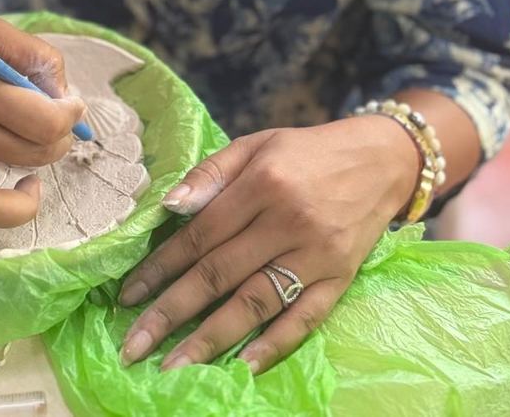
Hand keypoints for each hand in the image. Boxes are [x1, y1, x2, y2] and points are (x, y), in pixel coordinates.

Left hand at [118, 117, 418, 373]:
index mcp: (262, 184)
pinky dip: (274, 345)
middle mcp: (288, 222)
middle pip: (220, 274)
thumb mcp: (256, 143)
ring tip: (173, 367)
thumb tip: (169, 206)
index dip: (161, 267)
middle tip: (134, 345)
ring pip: (255, 303)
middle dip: (172, 312)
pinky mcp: (341, 279)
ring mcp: (317, 255)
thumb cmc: (307, 151)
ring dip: (211, 339)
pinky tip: (241, 366)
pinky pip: (305, 318)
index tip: (128, 295)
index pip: (200, 234)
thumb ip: (211, 172)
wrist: (380, 159)